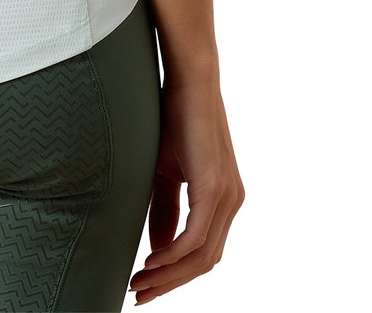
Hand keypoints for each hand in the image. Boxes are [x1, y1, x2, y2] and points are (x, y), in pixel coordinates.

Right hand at [128, 78, 244, 302]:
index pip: (203, 254)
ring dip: (169, 275)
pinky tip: (151, 261)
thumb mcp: (164, 173)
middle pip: (205, 263)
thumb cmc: (173, 119)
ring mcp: (228, 197)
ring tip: (139, 281)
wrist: (188, 80)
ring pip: (201, 257)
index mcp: (223, 200)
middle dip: (170, 284)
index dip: (175, 276)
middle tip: (139, 295)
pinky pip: (196, 238)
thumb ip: (164, 211)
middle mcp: (232, 202)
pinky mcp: (215, 189)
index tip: (145, 287)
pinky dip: (173, 256)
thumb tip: (157, 251)